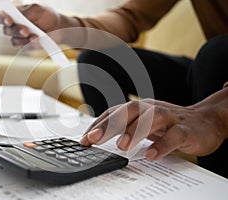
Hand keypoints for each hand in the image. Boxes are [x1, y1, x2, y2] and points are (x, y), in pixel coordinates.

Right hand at [0, 4, 62, 46]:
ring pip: (14, 41)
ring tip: (35, 36)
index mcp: (13, 15)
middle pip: (6, 30)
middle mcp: (14, 27)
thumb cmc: (46, 15)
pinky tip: (37, 40)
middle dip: (16, 31)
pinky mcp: (26, 46)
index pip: (0, 17)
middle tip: (26, 30)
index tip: (9, 20)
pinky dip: (30, 44)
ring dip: (23, 39)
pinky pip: (24, 48)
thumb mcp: (38, 9)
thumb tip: (20, 17)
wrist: (58, 27)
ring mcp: (20, 38)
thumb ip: (27, 12)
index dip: (2, 18)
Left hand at [80, 91, 227, 159]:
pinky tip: (151, 155)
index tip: (84, 140)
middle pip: (129, 110)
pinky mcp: (185, 129)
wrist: (205, 120)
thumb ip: (124, 128)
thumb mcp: (143, 124)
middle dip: (109, 124)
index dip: (98, 124)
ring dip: (134, 131)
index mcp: (140, 108)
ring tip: (121, 146)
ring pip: (151, 118)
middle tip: (93, 139)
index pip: (115, 112)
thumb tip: (97, 137)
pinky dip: (162, 144)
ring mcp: (169, 117)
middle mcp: (152, 109)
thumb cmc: (168, 123)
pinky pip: (173, 135)